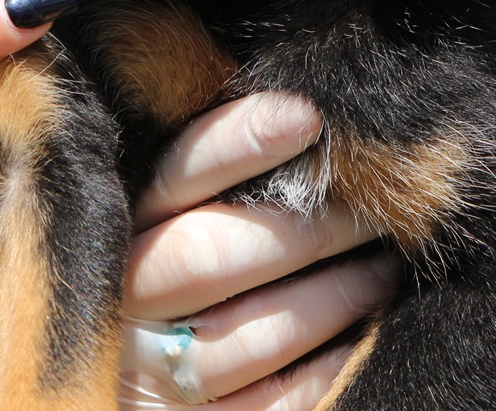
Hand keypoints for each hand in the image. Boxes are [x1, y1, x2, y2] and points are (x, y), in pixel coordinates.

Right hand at [121, 93, 394, 408]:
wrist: (136, 381)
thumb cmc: (165, 276)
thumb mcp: (160, 219)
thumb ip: (202, 181)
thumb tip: (294, 114)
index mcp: (113, 232)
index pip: (174, 177)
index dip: (237, 143)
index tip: (308, 116)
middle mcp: (123, 301)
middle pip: (216, 253)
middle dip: (309, 229)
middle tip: (372, 206)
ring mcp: (154, 371)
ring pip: (258, 331)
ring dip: (337, 295)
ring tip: (382, 267)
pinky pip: (279, 400)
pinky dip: (331, 364)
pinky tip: (360, 336)